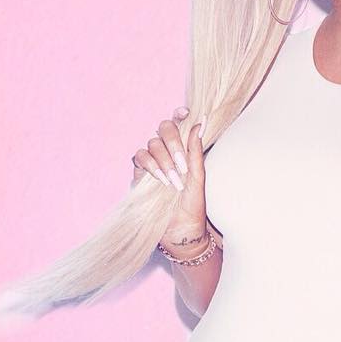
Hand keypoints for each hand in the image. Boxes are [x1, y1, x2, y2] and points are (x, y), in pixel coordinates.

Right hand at [131, 105, 209, 252]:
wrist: (181, 229)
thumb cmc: (193, 205)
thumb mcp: (198, 177)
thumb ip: (196, 150)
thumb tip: (201, 122)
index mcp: (184, 150)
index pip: (179, 125)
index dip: (179, 115)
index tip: (185, 112)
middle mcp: (167, 152)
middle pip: (163, 129)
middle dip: (173, 143)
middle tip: (182, 165)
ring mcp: (153, 162)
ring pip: (152, 144)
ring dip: (164, 160)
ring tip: (174, 180)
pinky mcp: (140, 175)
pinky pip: (139, 158)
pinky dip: (150, 165)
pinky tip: (161, 179)